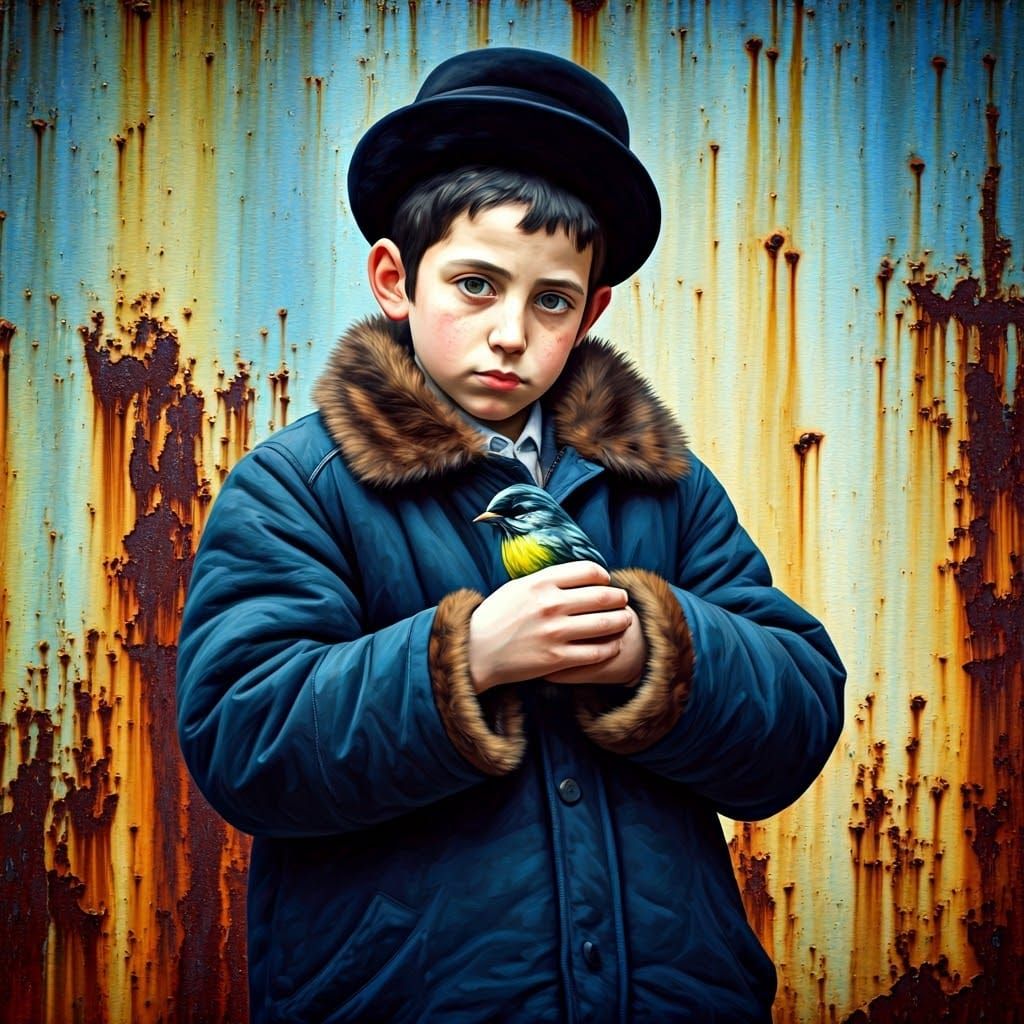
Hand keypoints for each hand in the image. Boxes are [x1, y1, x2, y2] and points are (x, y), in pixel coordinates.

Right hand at [468, 561, 631, 692]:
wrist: (476, 650)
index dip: (604, 576)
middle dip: (618, 598)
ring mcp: (554, 632)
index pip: (588, 571)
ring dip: (621, 620)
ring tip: (624, 619)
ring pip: (605, 623)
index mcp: (541, 582)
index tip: (606, 581)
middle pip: (602, 596)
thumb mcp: (518, 587)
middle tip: (622, 600)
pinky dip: (611, 646)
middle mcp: (550, 605)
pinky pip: (596, 652)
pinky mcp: (556, 658)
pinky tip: (613, 644)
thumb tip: (579, 575)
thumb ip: (547, 579)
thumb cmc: (496, 616)